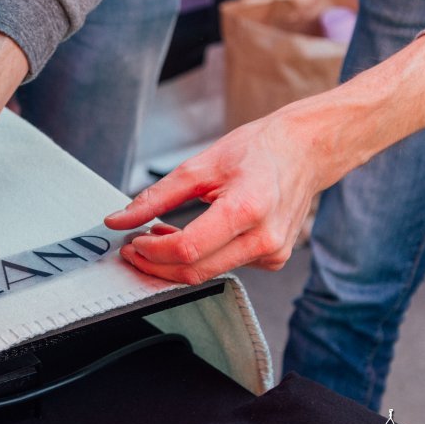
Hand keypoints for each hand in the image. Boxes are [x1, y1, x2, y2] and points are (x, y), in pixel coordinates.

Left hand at [104, 113, 326, 283]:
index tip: (132, 242)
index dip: (153, 252)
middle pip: (195, 270)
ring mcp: (272, 254)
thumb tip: (119, 219)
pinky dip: (200, 257)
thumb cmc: (259, 150)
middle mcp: (264, 238)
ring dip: (176, 261)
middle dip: (157, 264)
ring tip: (158, 235)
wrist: (305, 151)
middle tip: (134, 246)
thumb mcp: (201, 165)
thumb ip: (157, 196)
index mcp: (247, 209)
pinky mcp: (273, 260)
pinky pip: (226, 266)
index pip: (188, 249)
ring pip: (208, 272)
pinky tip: (190, 237)